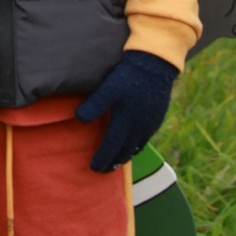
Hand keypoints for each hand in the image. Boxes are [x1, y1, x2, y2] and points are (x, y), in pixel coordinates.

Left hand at [74, 47, 177, 174]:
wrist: (155, 66)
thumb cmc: (128, 76)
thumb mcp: (108, 89)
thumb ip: (94, 105)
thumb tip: (78, 119)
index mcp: (125, 123)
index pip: (111, 147)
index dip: (102, 159)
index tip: (94, 168)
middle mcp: (139, 128)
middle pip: (124, 152)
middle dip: (113, 162)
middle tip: (104, 170)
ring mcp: (149, 124)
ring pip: (136, 147)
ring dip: (125, 156)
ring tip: (117, 160)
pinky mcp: (156, 118)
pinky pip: (145, 139)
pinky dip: (135, 146)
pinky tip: (132, 144)